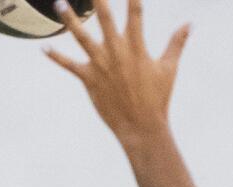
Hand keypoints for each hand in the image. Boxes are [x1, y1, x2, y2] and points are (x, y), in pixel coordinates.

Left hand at [45, 0, 189, 146]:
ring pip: (82, 37)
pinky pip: (69, 65)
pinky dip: (56, 57)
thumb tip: (189, 24)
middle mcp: (117, 52)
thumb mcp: (169, 68)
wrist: (141, 127)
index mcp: (137, 47)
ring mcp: (101, 65)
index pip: (135, 13)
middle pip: (105, 18)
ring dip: (70, 20)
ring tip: (60, 3)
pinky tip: (43, 48)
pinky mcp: (89, 79)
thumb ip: (176, 43)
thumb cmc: (157, 98)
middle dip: (97, 0)